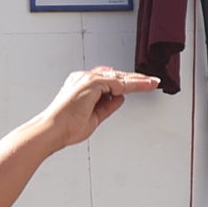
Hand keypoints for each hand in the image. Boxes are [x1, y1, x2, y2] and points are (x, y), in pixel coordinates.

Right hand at [38, 65, 162, 148]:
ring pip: (120, 78)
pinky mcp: (92, 82)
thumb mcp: (94, 117)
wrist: (54, 130)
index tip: (139, 86)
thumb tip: (120, 98)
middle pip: (116, 76)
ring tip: (153, 83)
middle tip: (152, 82)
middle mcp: (84, 79)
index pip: (108, 82)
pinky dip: (134, 84)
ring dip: (138, 81)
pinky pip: (119, 82)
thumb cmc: (67, 127)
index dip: (125, 84)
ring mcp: (88, 79)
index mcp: (81, 86)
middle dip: (135, 80)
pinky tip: (145, 86)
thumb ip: (107, 106)